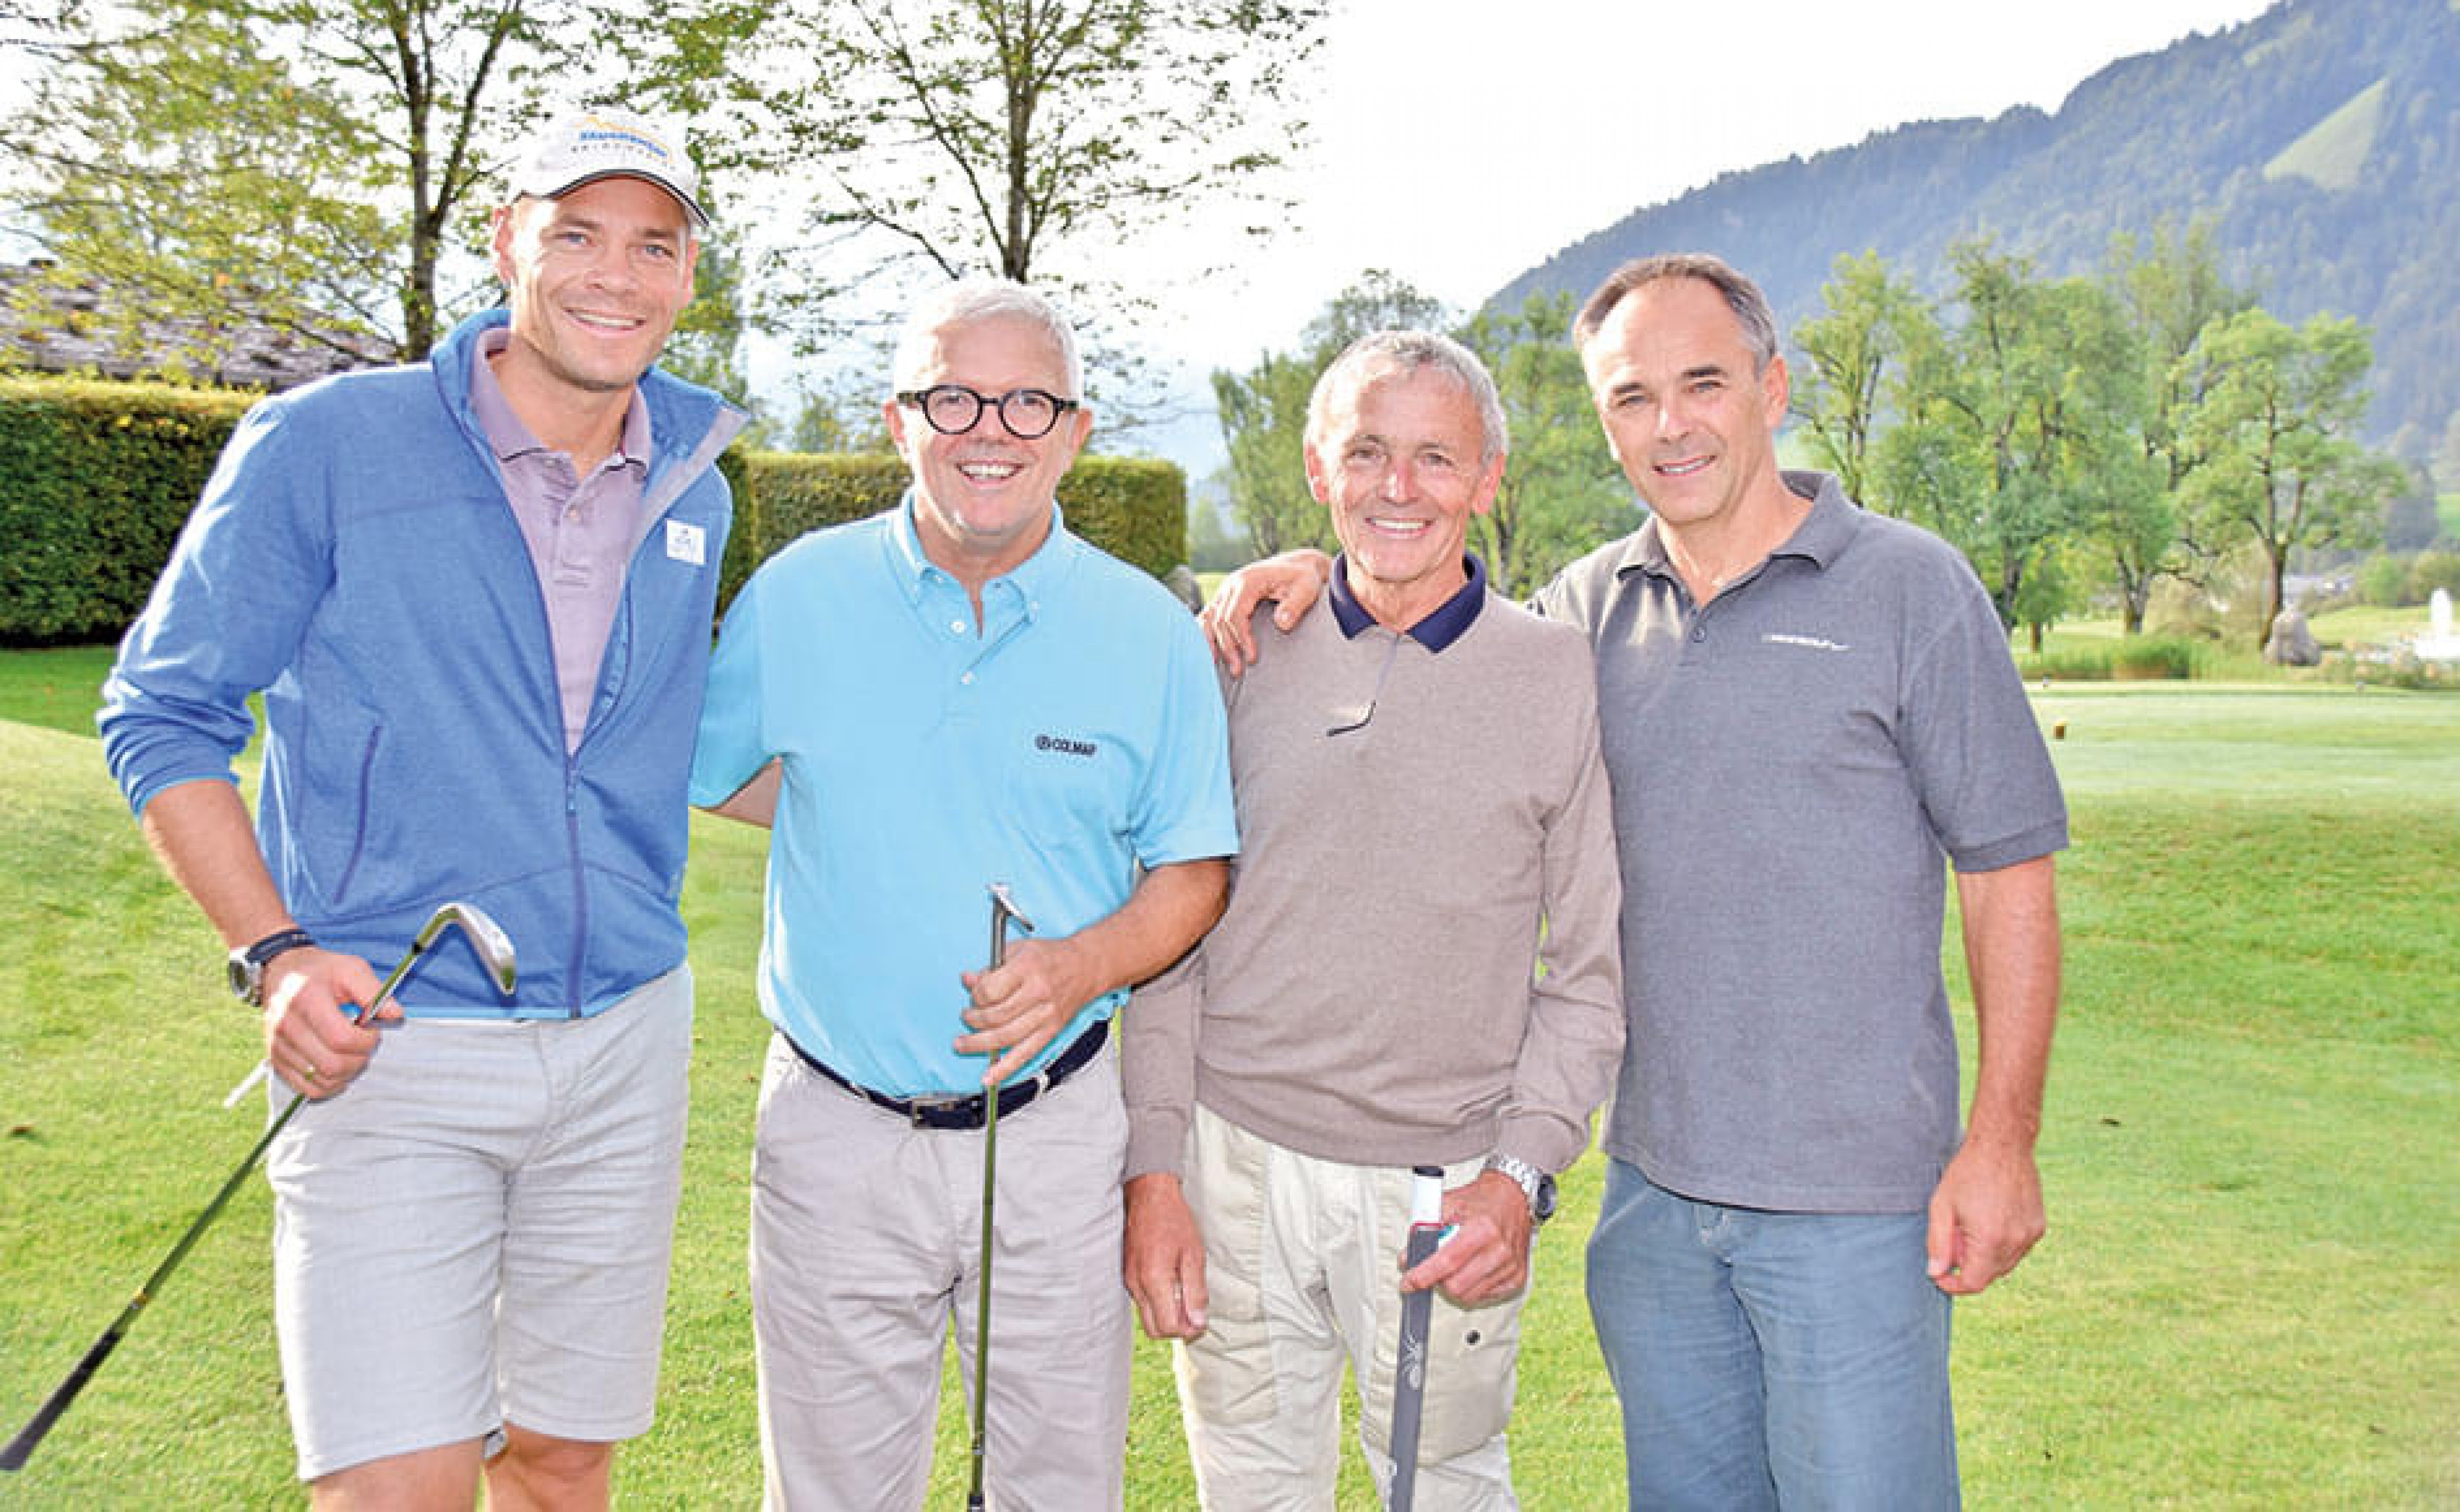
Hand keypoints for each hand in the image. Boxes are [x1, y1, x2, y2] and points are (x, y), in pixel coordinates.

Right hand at [261, 946, 387, 1099]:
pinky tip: (338, 1067)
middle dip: (360, 1059)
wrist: (280, 972)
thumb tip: (395, 1015)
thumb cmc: (319, 971)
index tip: (371, 1029)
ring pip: (322, 1081)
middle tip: (363, 1042)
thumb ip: (374, 991)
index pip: (342, 1039)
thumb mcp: (351, 968)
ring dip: (347, 1073)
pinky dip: (330, 1084)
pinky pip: (308, 1088)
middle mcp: (286, 1026)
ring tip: (350, 1052)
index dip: (366, 1040)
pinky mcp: (275, 1060)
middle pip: (332, 1065)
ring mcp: (277, 1046)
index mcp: (306, 1000)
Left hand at [957, 937, 1099, 1085]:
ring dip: (979, 1043)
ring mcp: (1045, 1015)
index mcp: (1027, 968)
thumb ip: (992, 966)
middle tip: (967, 1016)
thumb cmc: (1052, 957)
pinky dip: (1005, 1069)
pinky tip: (989, 1077)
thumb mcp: (1019, 950)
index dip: (975, 994)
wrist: (1085, 966)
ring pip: (1006, 1037)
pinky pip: (1025, 1054)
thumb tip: (968, 980)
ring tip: (963, 1043)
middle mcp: (1037, 993)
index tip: (973, 993)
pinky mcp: (1050, 1031)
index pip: (990, 990)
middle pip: (996, 1016)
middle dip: (973, 1019)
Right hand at [1123, 1173, 1209, 1339]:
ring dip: (1166, 1315)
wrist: (1148, 1195)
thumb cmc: (1173, 1219)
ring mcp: (1129, 1280)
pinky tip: (1171, 1285)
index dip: (1187, 1330)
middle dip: (1176, 1329)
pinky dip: (1158, 1302)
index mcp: (1154, 1279)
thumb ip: (1195, 1291)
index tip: (1200, 1321)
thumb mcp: (1194, 1254)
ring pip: (1147, 1316)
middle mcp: (1136, 1284)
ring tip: (1184, 1296)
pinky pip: (1142, 1301)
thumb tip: (1198, 1322)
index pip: (1167, 1327)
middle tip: (1194, 1315)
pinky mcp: (1127, 1275)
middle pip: (1153, 1329)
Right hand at [1198, 551, 1332, 674]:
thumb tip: (1282, 623)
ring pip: (1208, 618)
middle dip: (1227, 647)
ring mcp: (1226, 590)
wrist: (1297, 566)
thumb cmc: (1302, 578)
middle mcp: (1231, 584)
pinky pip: (1208, 615)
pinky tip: (1209, 651)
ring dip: (1211, 642)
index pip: (1235, 614)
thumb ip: (1296, 605)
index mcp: (1248, 581)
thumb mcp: (1307, 589)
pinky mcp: (1225, 597)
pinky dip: (1206, 633)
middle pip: (1219, 619)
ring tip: (1215, 665)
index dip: (1241, 638)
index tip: (1252, 658)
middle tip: (1237, 670)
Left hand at [1400, 1170, 1532, 1306]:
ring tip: (1454, 1267)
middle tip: (1433, 1270)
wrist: (1513, 1198)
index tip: (1408, 1283)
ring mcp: (1510, 1267)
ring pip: (1469, 1296)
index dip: (1423, 1276)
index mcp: (1482, 1229)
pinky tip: (1471, 1270)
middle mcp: (1499, 1250)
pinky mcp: (1517, 1278)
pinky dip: (1471, 1288)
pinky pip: (1484, 1296)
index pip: (1447, 1262)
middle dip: (1438, 1281)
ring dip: (1454, 1286)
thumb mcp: (1449, 1203)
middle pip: (1456, 1286)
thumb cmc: (1481, 1200)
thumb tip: (1407, 1257)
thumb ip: (1425, 1229)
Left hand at [1925, 1137, 2045, 1294]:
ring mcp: (2031, 1235)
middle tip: (1954, 1235)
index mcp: (1990, 1239)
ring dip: (1985, 1255)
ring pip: (2005, 1263)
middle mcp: (2016, 1241)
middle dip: (1968, 1265)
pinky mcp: (2039, 1226)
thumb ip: (1938, 1243)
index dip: (1954, 1284)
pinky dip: (2001, 1244)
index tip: (1941, 1275)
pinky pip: (2018, 1249)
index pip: (1974, 1282)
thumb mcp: (1942, 1207)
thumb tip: (1935, 1274)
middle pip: (1989, 1274)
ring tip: (1971, 1223)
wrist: (2002, 1145)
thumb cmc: (1967, 1173)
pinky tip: (1990, 1218)